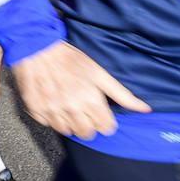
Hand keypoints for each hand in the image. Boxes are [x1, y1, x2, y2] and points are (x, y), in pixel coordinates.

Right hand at [11, 41, 149, 139]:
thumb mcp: (98, 73)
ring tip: (65, 105)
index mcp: (90, 100)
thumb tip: (144, 109)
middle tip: (81, 108)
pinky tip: (51, 102)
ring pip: (66, 131)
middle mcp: (71, 108)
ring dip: (67, 121)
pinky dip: (49, 116)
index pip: (106, 128)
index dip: (103, 119)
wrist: (36, 46)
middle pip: (86, 134)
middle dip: (87, 123)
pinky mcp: (35, 108)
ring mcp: (52, 109)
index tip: (97, 110)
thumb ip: (122, 94)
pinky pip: (47, 124)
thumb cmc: (68, 58)